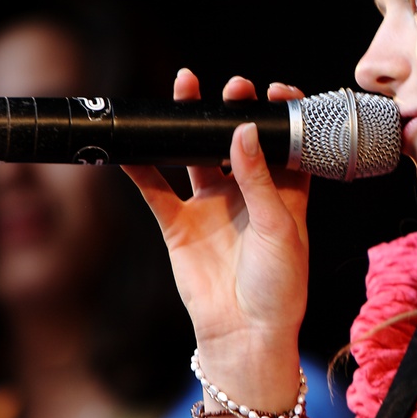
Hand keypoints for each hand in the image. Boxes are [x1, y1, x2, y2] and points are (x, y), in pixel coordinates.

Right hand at [123, 69, 310, 362]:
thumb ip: (258, 177)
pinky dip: (141, 167)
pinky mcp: (180, 225)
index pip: (284, 143)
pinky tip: (131, 143)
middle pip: (237, 141)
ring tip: (186, 87)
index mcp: (285, 194)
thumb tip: (242, 130)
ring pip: (196, 155)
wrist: (247, 332)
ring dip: (189, 125)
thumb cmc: (280, 284)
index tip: (274, 92)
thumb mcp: (279, 225)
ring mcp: (212, 207)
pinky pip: (156, 189)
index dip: (280, 115)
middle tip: (234, 85)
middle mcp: (248, 195)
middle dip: (233, 110)